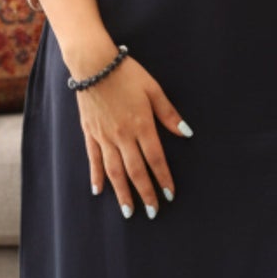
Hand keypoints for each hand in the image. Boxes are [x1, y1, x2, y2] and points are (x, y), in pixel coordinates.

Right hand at [74, 53, 189, 219]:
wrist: (93, 64)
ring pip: (114, 171)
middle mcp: (122, 136)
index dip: (163, 179)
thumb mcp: (153, 89)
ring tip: (129, 212)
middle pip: (135, 171)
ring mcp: (104, 136)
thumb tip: (186, 133)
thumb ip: (169, 114)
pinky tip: (99, 191)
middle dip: (145, 193)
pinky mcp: (90, 133)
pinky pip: (93, 159)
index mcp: (141, 125)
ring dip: (122, 193)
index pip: (155, 159)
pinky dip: (96, 176)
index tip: (169, 195)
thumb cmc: (127, 74)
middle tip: (152, 213)